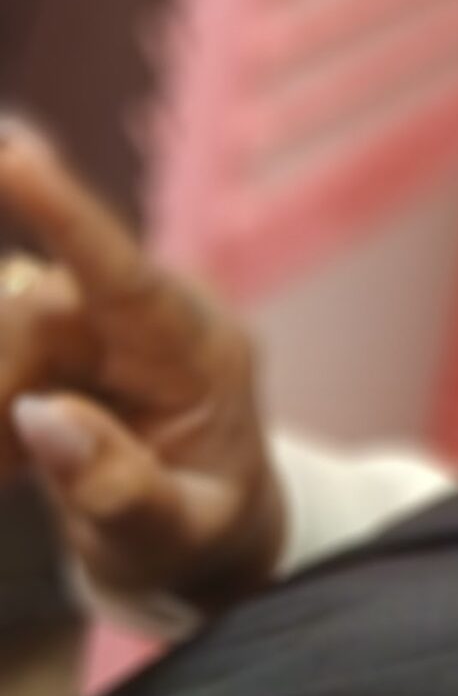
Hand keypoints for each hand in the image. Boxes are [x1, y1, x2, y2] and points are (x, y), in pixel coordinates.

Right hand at [0, 115, 283, 611]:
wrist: (196, 532)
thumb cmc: (199, 534)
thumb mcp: (175, 538)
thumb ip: (121, 490)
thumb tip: (43, 418)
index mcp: (200, 353)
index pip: (127, 277)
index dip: (64, 213)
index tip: (14, 157)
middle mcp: (141, 314)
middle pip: (23, 313)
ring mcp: (85, 314)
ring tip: (7, 475)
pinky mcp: (40, 326)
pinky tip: (7, 460)